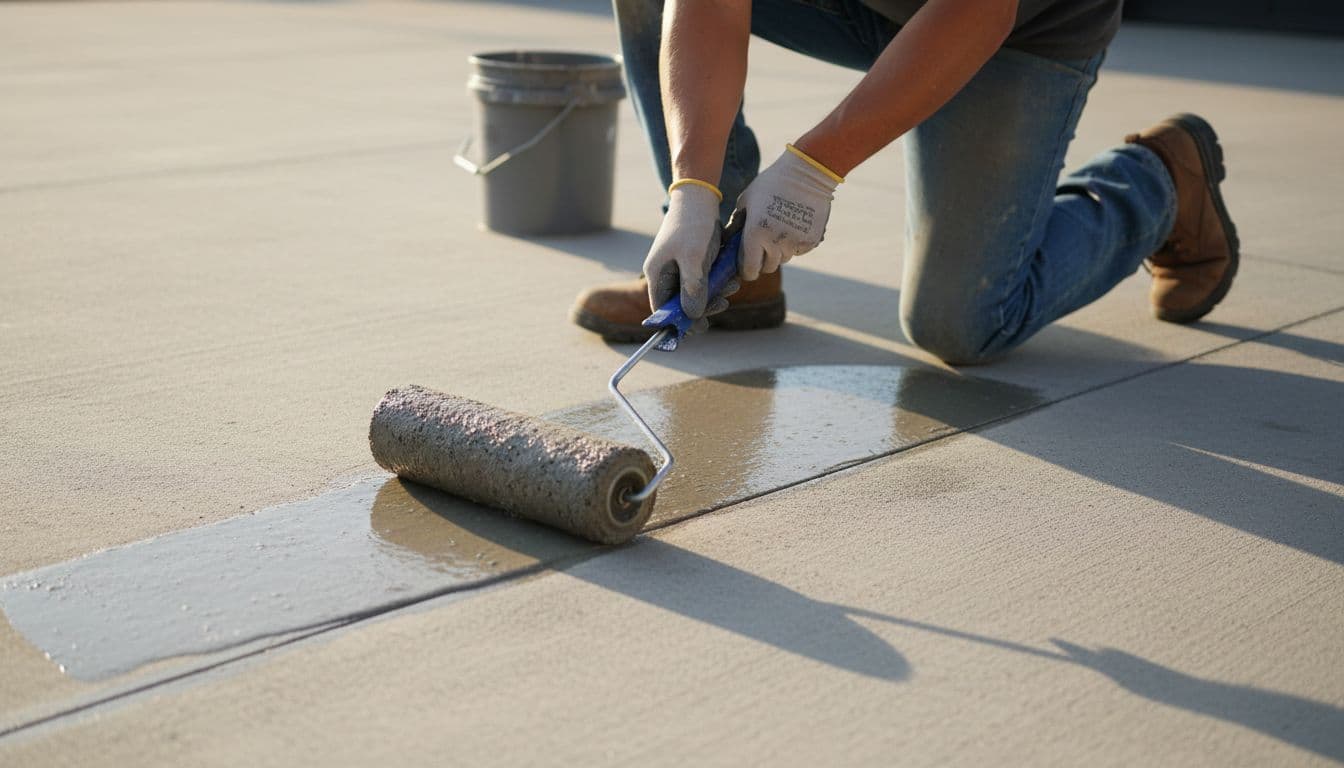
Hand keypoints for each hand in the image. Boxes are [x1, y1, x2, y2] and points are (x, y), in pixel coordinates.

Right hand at [643, 184, 737, 330]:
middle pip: (680, 305)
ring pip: (695, 293)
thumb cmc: (692, 225)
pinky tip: (731, 277)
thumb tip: (693, 315)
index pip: (661, 311)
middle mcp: (664, 273)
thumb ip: (692, 289)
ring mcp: (678, 267)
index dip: (679, 323)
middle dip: (703, 307)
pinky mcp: (691, 260)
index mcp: (657, 274)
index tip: (701, 326)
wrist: (699, 195)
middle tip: (723, 303)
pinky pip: (703, 280)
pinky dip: (717, 282)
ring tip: (732, 286)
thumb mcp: (693, 259)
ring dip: (714, 294)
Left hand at [734, 146, 841, 279]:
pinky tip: (792, 226)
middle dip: (763, 260)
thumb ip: (736, 224)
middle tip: (762, 247)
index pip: (749, 269)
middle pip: (768, 267)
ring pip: (783, 259)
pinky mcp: (810, 241)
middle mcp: (775, 243)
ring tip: (778, 231)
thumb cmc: (771, 183)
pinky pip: (798, 251)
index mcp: (755, 234)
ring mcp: (795, 243)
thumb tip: (728, 242)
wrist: (807, 173)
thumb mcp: (746, 200)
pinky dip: (794, 244)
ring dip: (778, 252)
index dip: (747, 271)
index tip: (747, 266)